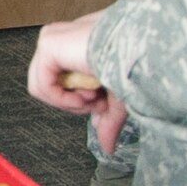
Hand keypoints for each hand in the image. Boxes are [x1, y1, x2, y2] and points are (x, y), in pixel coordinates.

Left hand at [27, 11, 129, 152]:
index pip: (62, 80)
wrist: (144, 48)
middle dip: (75, 101)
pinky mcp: (48, 44)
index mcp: (78, 44)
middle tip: (97, 100)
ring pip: (42, 87)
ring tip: (91, 96)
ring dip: (69, 101)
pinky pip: (42, 84)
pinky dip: (63, 98)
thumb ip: (108, 119)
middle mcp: (63, 38)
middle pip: (49, 85)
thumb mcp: (120, 97)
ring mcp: (53, 38)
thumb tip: (108, 147)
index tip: (100, 101)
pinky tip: (83, 95)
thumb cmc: (138, 62)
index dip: (79, 100)